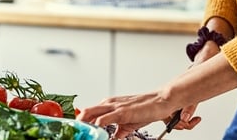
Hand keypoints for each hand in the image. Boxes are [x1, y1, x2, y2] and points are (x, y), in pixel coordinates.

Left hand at [77, 92, 199, 138]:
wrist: (161, 101)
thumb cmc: (146, 108)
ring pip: (90, 113)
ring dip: (84, 126)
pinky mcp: (121, 111)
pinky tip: (95, 134)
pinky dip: (96, 127)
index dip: (80, 123)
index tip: (76, 132)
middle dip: (78, 124)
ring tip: (82, 135)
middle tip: (75, 134)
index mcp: (109, 105)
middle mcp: (109, 104)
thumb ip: (117, 132)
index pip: (88, 113)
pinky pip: (104, 119)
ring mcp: (114, 106)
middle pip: (85, 112)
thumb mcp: (127, 123)